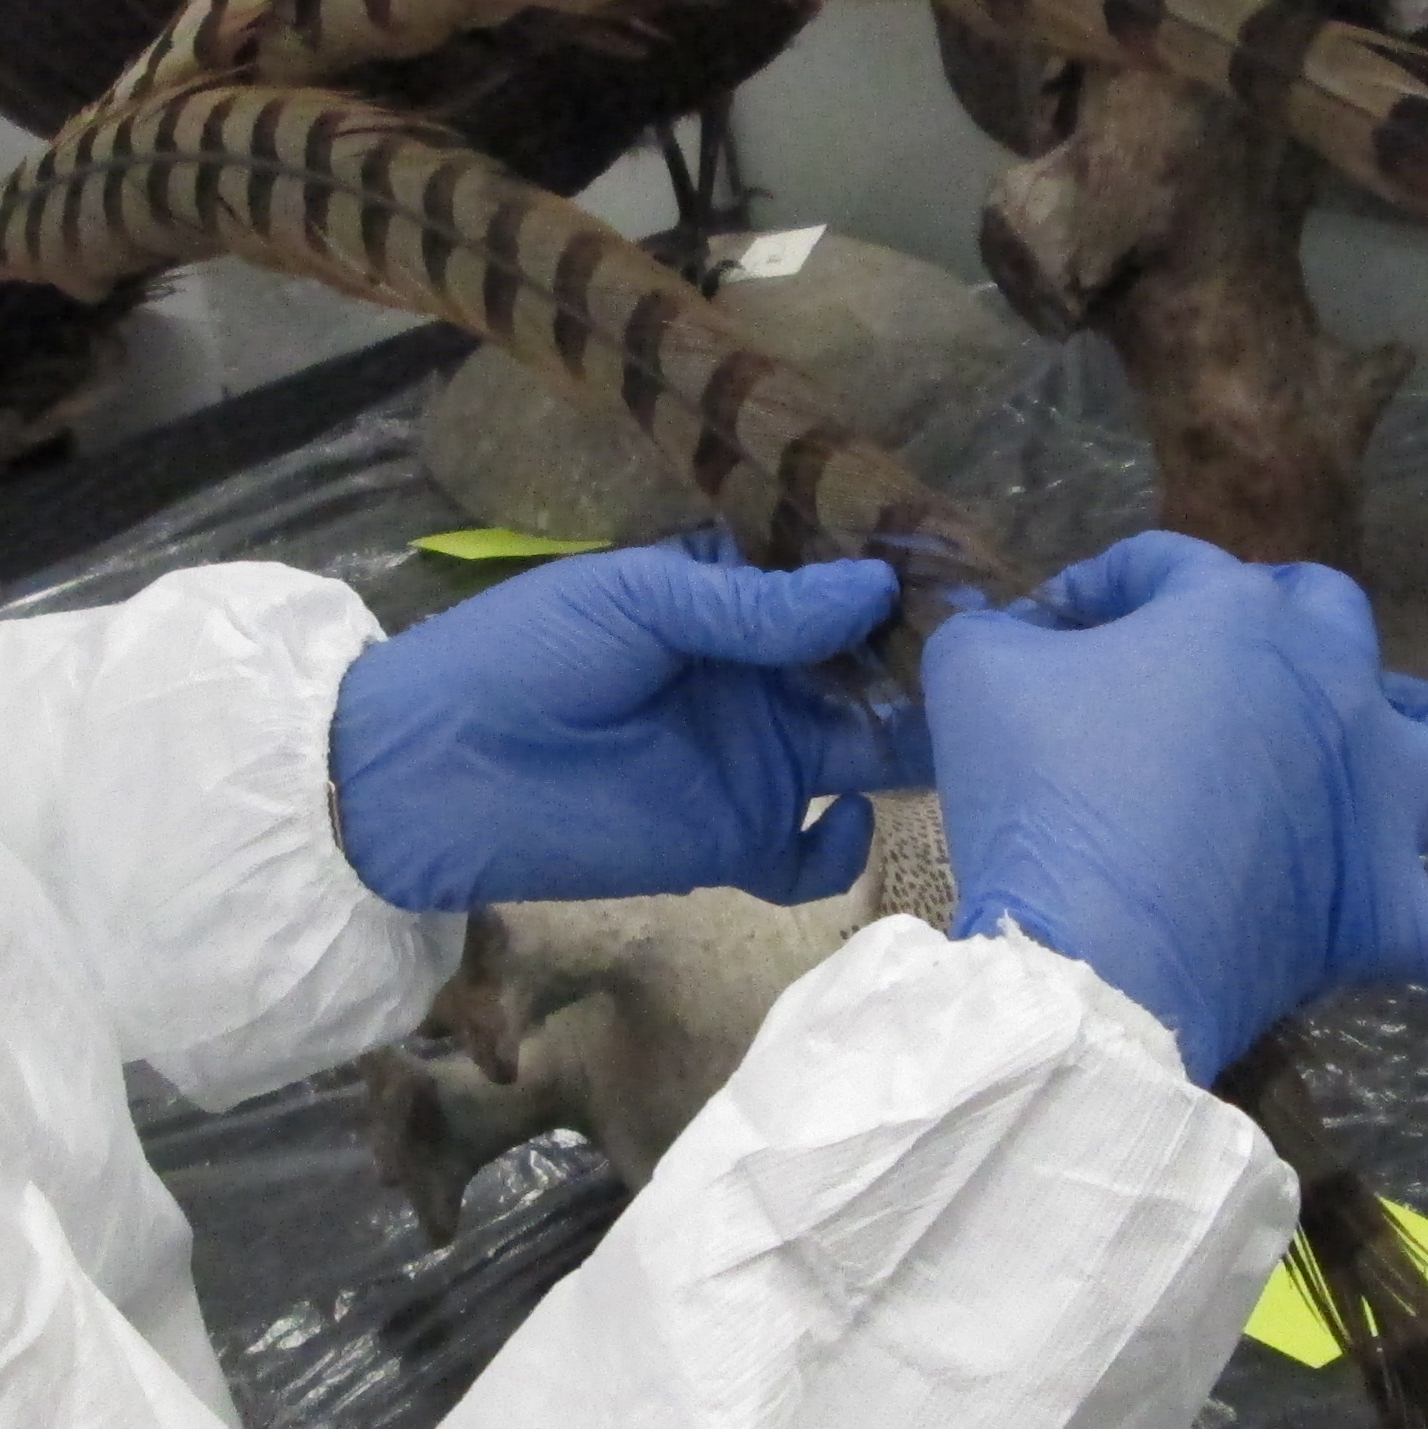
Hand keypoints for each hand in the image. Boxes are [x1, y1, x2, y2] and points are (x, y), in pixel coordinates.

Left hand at [329, 536, 925, 913]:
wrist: (431, 771)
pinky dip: (843, 845)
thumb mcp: (641, 601)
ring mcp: (754, 762)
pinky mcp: (734, 841)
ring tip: (957, 730)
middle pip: (871, 672)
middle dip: (929, 665)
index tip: (965, 574)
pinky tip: (842, 814)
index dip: (898, 583)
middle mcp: (761, 680)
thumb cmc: (524, 657)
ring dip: (910, 743)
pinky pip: (815, 855)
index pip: (838, 589)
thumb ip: (757, 606)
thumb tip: (873, 585)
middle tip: (996, 661)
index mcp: (734, 603)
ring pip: (865, 753)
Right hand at [927, 531, 1427, 1081]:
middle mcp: (1334, 689)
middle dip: (1262, 626)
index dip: (1097, 592)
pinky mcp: (1387, 914)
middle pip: (1323, 619)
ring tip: (1388, 745)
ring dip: (1427, 732)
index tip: (1043, 636)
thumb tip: (1016, 635)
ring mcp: (1378, 804)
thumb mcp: (975, 676)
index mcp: (1235, 616)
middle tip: (1190, 676)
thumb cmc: (1039, 798)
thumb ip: (1000, 632)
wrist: (1092, 954)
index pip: (1164, 568)